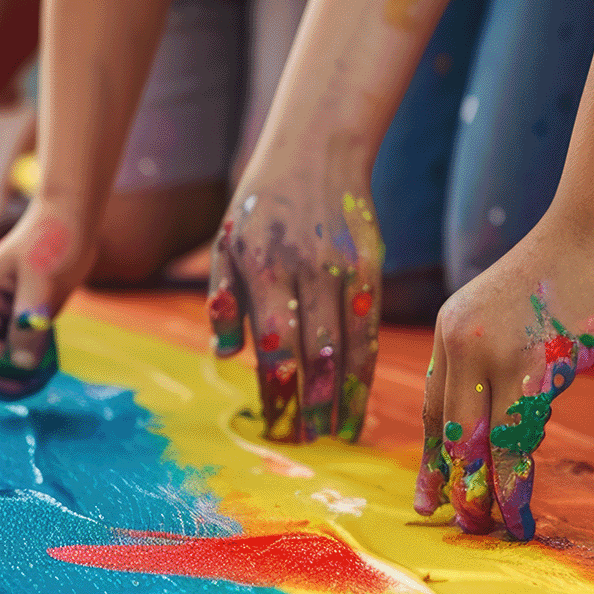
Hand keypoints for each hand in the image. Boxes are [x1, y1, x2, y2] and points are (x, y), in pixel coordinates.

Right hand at [0, 203, 91, 394]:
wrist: (70, 220)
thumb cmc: (53, 242)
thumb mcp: (42, 284)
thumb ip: (28, 324)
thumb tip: (22, 364)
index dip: (1, 368)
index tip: (32, 373)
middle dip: (10, 373)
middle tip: (42, 375)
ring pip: (3, 357)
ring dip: (23, 368)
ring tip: (48, 368)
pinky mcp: (16, 315)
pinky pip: (18, 347)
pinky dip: (33, 356)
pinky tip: (49, 357)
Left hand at [208, 164, 383, 442]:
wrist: (314, 152)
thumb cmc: (260, 207)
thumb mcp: (225, 245)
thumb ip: (223, 302)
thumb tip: (228, 356)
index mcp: (263, 268)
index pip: (275, 344)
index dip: (278, 390)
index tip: (276, 425)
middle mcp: (306, 270)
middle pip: (316, 352)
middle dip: (312, 404)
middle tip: (308, 441)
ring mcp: (343, 268)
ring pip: (349, 345)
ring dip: (344, 395)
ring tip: (339, 433)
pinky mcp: (370, 265)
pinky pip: (371, 328)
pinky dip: (366, 367)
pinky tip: (360, 395)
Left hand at [415, 223, 593, 540]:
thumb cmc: (565, 271)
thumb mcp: (508, 313)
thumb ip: (496, 359)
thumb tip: (504, 413)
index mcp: (448, 331)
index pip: (434, 408)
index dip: (434, 457)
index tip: (427, 496)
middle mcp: (459, 344)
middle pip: (448, 432)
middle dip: (453, 485)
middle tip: (459, 524)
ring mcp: (493, 355)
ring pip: (478, 444)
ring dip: (484, 495)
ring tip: (490, 530)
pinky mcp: (533, 365)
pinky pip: (516, 440)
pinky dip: (517, 483)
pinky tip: (521, 509)